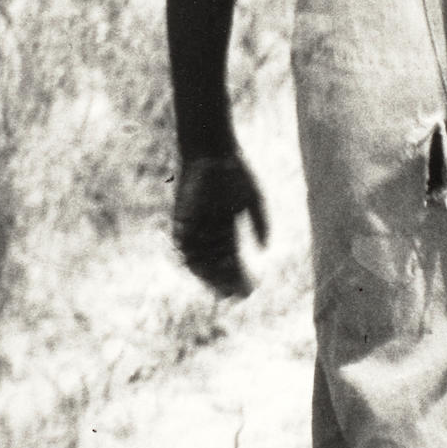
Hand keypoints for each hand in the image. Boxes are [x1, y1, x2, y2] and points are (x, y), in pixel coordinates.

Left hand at [173, 151, 268, 295]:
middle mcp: (209, 230)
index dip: (239, 276)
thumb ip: (259, 222)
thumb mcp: (252, 199)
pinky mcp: (181, 221)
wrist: (211, 152)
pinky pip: (186, 249)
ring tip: (224, 289)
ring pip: (201, 261)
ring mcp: (195, 227)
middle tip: (237, 295)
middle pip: (217, 264)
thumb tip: (265, 249)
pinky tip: (208, 274)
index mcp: (226, 226)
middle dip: (226, 281)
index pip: (232, 259)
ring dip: (212, 277)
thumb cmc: (234, 172)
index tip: (250, 290)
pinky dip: (195, 263)